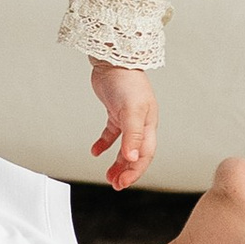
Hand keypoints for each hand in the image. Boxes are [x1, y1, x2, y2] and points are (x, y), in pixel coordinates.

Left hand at [90, 62, 158, 191]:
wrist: (114, 58)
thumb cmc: (127, 81)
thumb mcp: (132, 110)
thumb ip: (133, 135)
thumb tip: (131, 158)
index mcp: (149, 124)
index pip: (145, 155)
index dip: (135, 171)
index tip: (122, 183)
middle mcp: (141, 123)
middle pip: (136, 154)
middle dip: (127, 171)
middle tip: (116, 185)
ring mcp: (128, 117)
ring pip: (124, 147)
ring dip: (117, 162)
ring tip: (108, 176)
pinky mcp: (115, 112)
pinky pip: (111, 133)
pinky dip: (104, 143)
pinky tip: (95, 151)